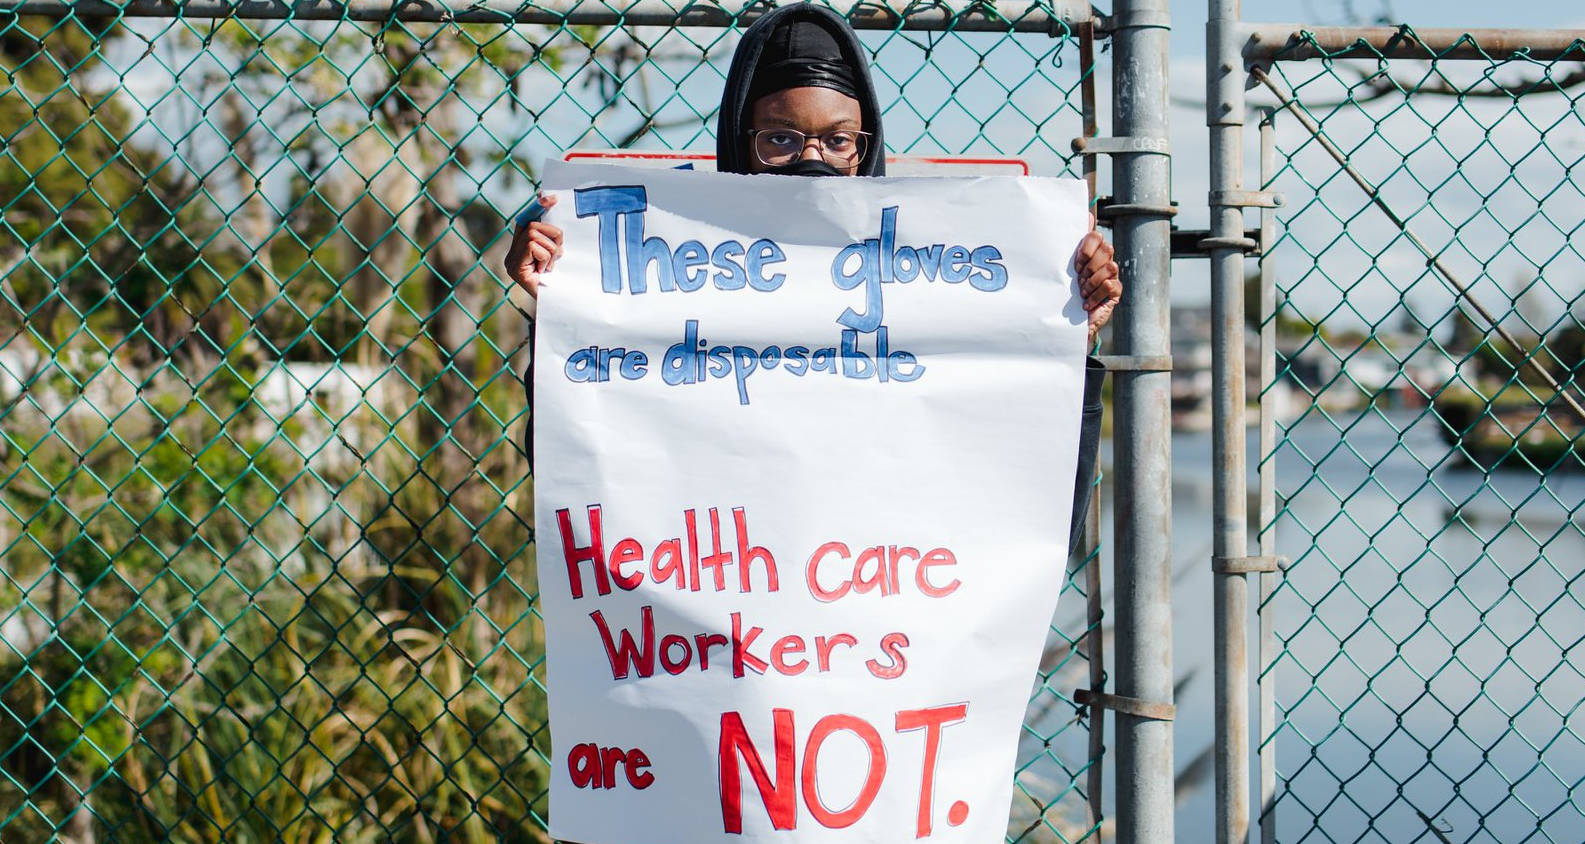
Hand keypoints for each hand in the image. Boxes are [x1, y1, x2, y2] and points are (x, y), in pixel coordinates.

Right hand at [504, 192, 562, 297]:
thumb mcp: (557, 254)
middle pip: (532, 225)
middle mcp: (511, 254)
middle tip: (559, 253)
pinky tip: (545, 272)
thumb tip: (550, 205)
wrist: (556, 307)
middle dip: (552, 235)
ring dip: (551, 250)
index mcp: (520, 249)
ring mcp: (511, 261)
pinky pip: (534, 247)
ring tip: (551, 267)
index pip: (526, 220)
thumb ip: (552, 237)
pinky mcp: (514, 268)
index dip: (536, 207)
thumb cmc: (559, 282)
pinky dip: (546, 258)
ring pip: (534, 236)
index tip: (550, 197)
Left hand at [1076, 212, 1119, 347]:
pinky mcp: (1115, 292)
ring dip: (1092, 282)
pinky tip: (1087, 303)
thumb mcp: (1062, 269)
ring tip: (1082, 293)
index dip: (1086, 248)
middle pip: (1107, 248)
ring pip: (1110, 266)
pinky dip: (1097, 294)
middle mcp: (1103, 260)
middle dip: (1089, 266)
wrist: (1066, 322)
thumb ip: (1070, 244)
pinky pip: (1112, 285)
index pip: (1095, 235)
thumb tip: (1086, 214)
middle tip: (1078, 279)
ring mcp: (1111, 276)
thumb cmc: (1063, 293)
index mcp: (1089, 252)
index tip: (1075, 264)